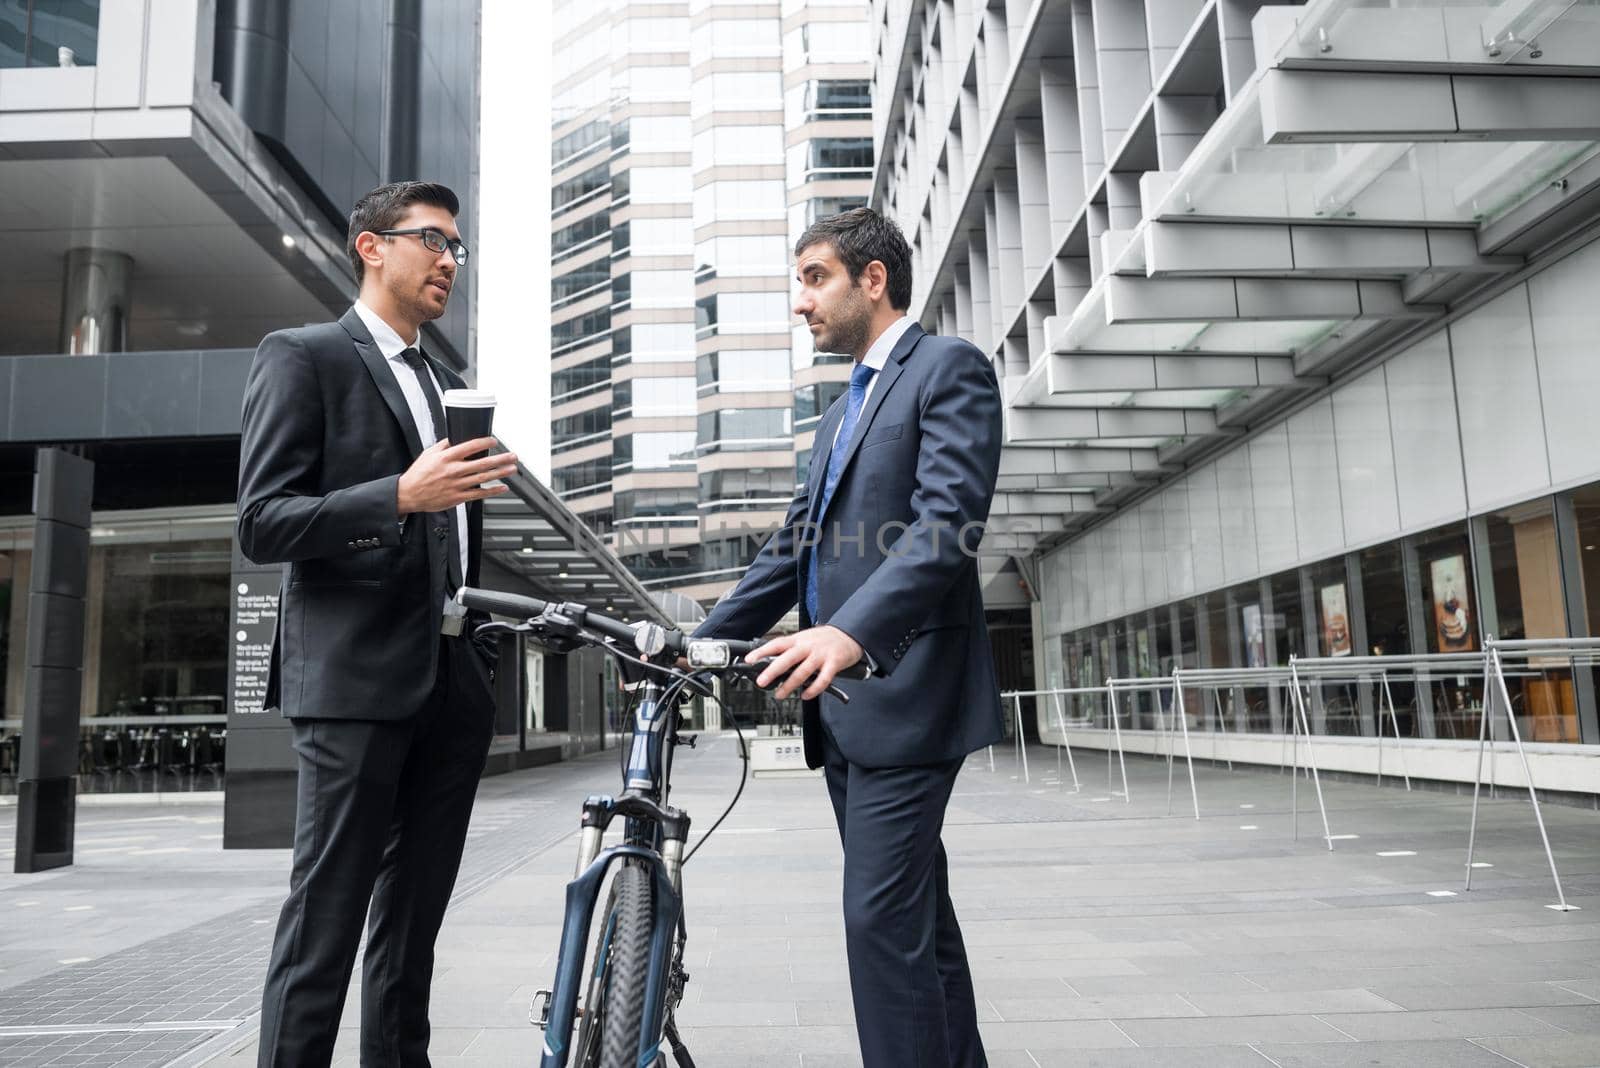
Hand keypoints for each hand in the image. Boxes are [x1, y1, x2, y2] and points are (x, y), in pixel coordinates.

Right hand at [397, 437, 517, 513]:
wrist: (409, 494)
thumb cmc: (418, 474)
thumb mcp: (428, 453)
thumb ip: (444, 445)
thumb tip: (456, 437)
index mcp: (446, 457)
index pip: (470, 446)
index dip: (485, 443)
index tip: (494, 441)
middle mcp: (453, 471)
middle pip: (482, 463)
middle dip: (500, 459)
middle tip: (512, 455)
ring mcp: (457, 485)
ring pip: (483, 478)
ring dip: (500, 473)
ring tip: (512, 469)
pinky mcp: (458, 497)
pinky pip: (479, 494)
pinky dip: (492, 491)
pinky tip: (502, 487)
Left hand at [750, 626, 862, 700]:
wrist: (850, 633)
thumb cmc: (825, 639)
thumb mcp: (805, 638)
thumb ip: (791, 649)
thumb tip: (771, 662)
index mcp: (799, 639)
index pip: (777, 644)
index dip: (762, 651)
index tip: (749, 659)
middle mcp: (808, 646)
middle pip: (787, 658)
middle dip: (772, 671)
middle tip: (761, 681)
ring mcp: (821, 655)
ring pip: (803, 671)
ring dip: (790, 685)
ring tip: (780, 694)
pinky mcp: (834, 663)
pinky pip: (823, 679)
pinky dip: (814, 689)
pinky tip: (806, 695)